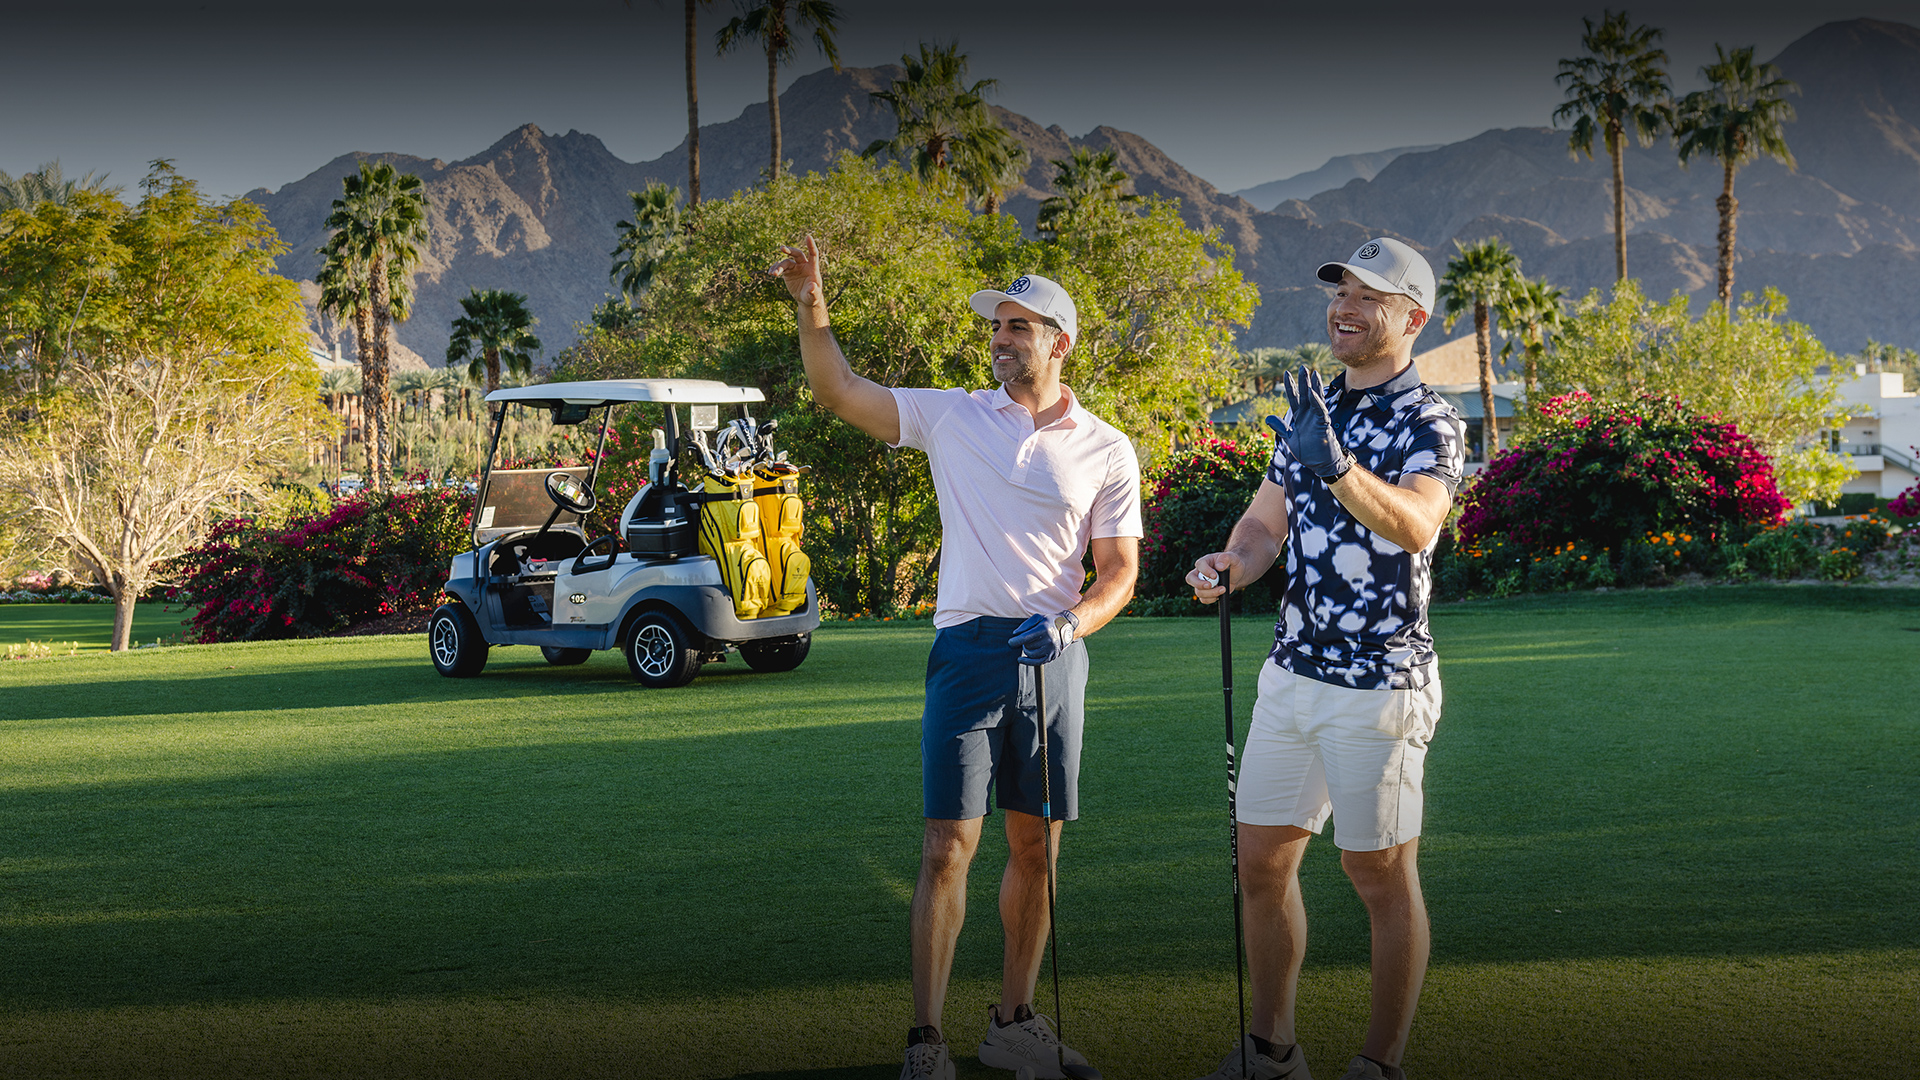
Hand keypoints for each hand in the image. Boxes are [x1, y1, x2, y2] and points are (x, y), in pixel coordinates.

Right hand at [769, 235, 824, 310]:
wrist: (805, 299)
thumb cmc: (812, 296)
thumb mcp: (814, 296)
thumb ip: (813, 291)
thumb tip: (813, 286)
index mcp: (813, 268)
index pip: (813, 254)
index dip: (811, 245)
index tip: (808, 236)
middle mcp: (803, 265)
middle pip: (797, 254)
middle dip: (790, 250)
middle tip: (781, 248)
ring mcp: (795, 267)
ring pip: (785, 262)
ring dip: (778, 267)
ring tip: (773, 274)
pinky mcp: (787, 272)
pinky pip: (780, 268)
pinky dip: (775, 269)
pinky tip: (770, 273)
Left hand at [1008, 611, 1078, 665]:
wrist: (1066, 627)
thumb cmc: (1049, 621)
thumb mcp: (1037, 617)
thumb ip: (1025, 625)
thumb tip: (1015, 634)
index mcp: (1044, 629)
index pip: (1025, 638)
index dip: (1015, 641)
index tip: (1010, 642)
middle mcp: (1048, 640)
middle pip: (1028, 646)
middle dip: (1023, 643)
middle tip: (1025, 639)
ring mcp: (1051, 649)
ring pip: (1031, 654)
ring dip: (1026, 650)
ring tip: (1029, 644)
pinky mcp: (1052, 656)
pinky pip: (1037, 662)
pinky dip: (1027, 662)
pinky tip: (1020, 659)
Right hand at [1186, 554, 1236, 604]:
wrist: (1236, 574)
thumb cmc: (1232, 564)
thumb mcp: (1232, 558)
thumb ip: (1226, 559)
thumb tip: (1219, 567)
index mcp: (1205, 561)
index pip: (1199, 565)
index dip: (1205, 571)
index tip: (1215, 576)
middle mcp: (1200, 573)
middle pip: (1190, 579)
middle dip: (1199, 584)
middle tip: (1210, 586)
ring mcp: (1201, 584)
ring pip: (1198, 591)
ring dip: (1211, 593)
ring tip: (1223, 589)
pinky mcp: (1206, 593)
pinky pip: (1204, 599)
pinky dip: (1212, 599)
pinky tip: (1220, 595)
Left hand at [1268, 366, 1353, 482]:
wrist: (1321, 464)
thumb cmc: (1308, 452)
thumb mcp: (1289, 438)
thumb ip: (1280, 427)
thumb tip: (1268, 417)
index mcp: (1299, 417)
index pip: (1293, 398)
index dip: (1290, 386)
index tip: (1286, 373)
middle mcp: (1308, 415)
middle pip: (1305, 394)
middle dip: (1303, 381)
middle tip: (1301, 367)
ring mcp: (1316, 418)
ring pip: (1315, 398)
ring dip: (1314, 386)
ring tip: (1313, 373)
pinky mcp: (1323, 424)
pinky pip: (1320, 411)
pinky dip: (1316, 401)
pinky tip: (1312, 392)